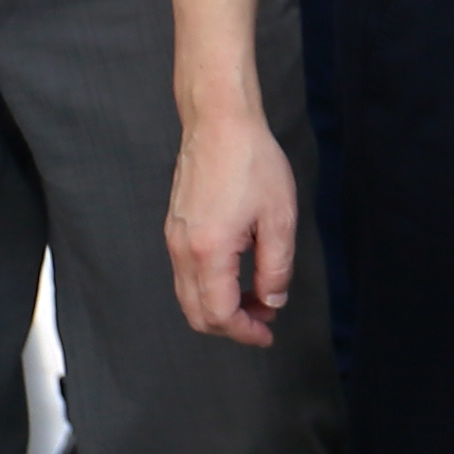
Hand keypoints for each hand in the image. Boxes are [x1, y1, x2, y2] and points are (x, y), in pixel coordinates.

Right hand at [166, 107, 300, 347]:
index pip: (219, 314)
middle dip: (231, 326)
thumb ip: (276, 268)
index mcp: (209, 251)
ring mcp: (174, 238)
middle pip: (197, 313)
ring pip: (188, 295)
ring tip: (256, 295)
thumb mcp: (279, 218)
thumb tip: (272, 301)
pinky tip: (237, 272)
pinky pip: (185, 273)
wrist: (219, 121)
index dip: (245, 332)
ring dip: (219, 306)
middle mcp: (183, 250)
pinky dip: (209, 286)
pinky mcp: (174, 226)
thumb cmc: (251, 161)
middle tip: (263, 319)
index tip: (268, 333)